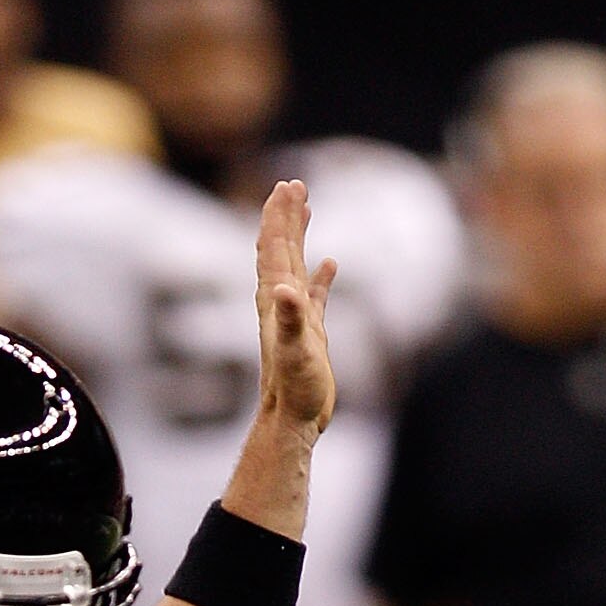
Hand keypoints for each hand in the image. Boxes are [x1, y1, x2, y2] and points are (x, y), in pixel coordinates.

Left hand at [256, 177, 336, 439]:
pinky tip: (330, 265)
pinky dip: (321, 277)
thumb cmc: (294, 390)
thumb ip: (292, 320)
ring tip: (306, 209)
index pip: (275, 249)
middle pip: (281, 250)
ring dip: (299, 237)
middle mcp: (281, 305)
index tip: (287, 186)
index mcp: (276, 302)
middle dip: (287, 217)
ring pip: (295, 266)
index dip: (280, 217)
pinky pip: (315, 296)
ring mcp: (295, 318)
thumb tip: (286, 289)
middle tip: (294, 184)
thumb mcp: (295, 352)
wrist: (292, 421)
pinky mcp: (309, 335)